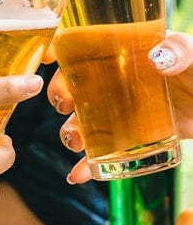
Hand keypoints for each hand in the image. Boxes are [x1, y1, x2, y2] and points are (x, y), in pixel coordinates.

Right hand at [47, 31, 192, 183]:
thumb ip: (182, 50)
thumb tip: (158, 57)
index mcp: (120, 55)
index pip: (81, 48)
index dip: (58, 51)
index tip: (46, 58)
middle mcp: (110, 85)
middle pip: (71, 87)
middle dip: (59, 96)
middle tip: (64, 105)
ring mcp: (115, 114)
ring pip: (79, 123)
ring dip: (69, 132)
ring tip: (75, 142)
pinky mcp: (125, 140)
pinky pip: (98, 155)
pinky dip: (85, 167)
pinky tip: (77, 176)